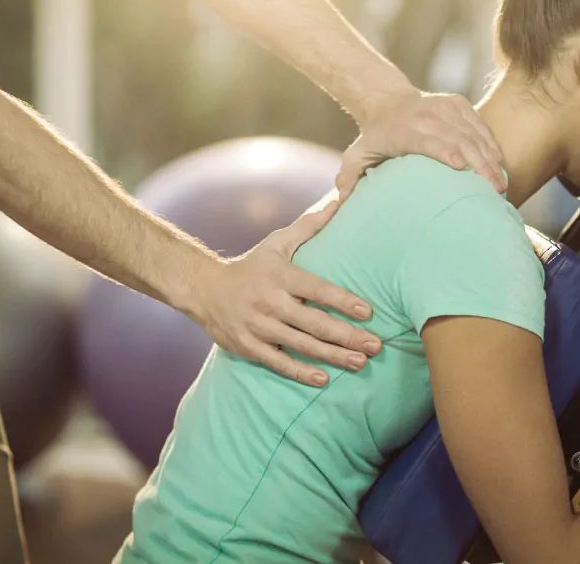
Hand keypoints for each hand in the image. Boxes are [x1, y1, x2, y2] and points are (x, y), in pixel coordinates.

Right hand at [189, 198, 381, 386]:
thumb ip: (309, 226)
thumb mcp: (276, 243)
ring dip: (333, 356)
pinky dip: (301, 372)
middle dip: (347, 336)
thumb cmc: (251, 266)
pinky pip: (279, 362)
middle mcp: (271, 302)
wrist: (203, 289)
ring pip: (302, 345)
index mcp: (281, 276)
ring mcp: (259, 327)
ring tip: (360, 362)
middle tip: (376, 345)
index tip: (368, 312)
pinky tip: (324, 378)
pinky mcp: (249, 347)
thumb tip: (339, 200)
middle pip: (315, 323)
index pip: (317, 289)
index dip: (342, 301)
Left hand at [338, 91, 505, 199]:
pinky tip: (499, 163)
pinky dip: (490, 143)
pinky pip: (479, 124)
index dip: (445, 151)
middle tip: (494, 188)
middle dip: (479, 163)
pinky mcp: (458, 103)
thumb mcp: (357, 155)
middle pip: (458, 139)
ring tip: (501, 181)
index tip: (461, 168)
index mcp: (404, 130)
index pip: (428, 140)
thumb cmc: (376, 137)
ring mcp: (444, 107)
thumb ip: (348, 177)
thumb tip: (340, 200)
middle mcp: (426, 116)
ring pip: (473, 132)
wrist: (388, 101)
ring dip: (490, 157)